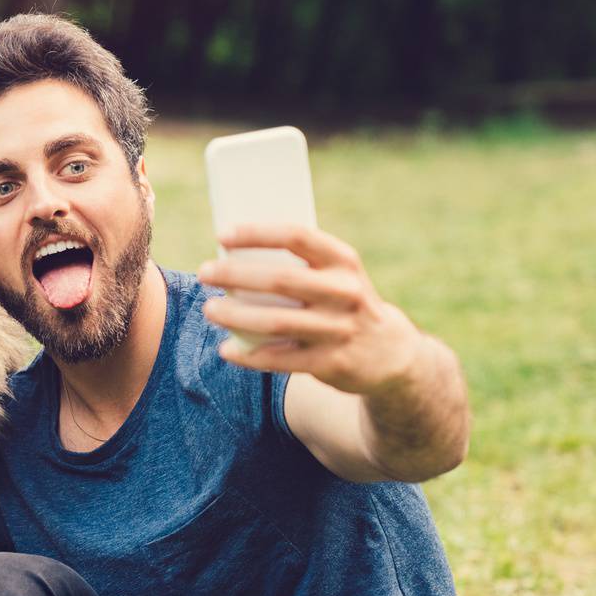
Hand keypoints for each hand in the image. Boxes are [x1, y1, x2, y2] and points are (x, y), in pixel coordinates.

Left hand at [197, 224, 424, 395]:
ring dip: (236, 316)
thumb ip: (300, 266)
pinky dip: (249, 356)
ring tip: (209, 309)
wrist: (391, 353)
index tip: (223, 234)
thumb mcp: (337, 276)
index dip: (257, 233)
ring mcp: (339, 330)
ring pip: (277, 322)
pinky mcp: (331, 363)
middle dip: (235, 275)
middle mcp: (345, 293)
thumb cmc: (344, 304)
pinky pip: (281, 359)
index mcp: (343, 262)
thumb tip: (234, 255)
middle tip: (205, 273)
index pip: (297, 237)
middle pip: (280, 280)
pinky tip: (227, 350)